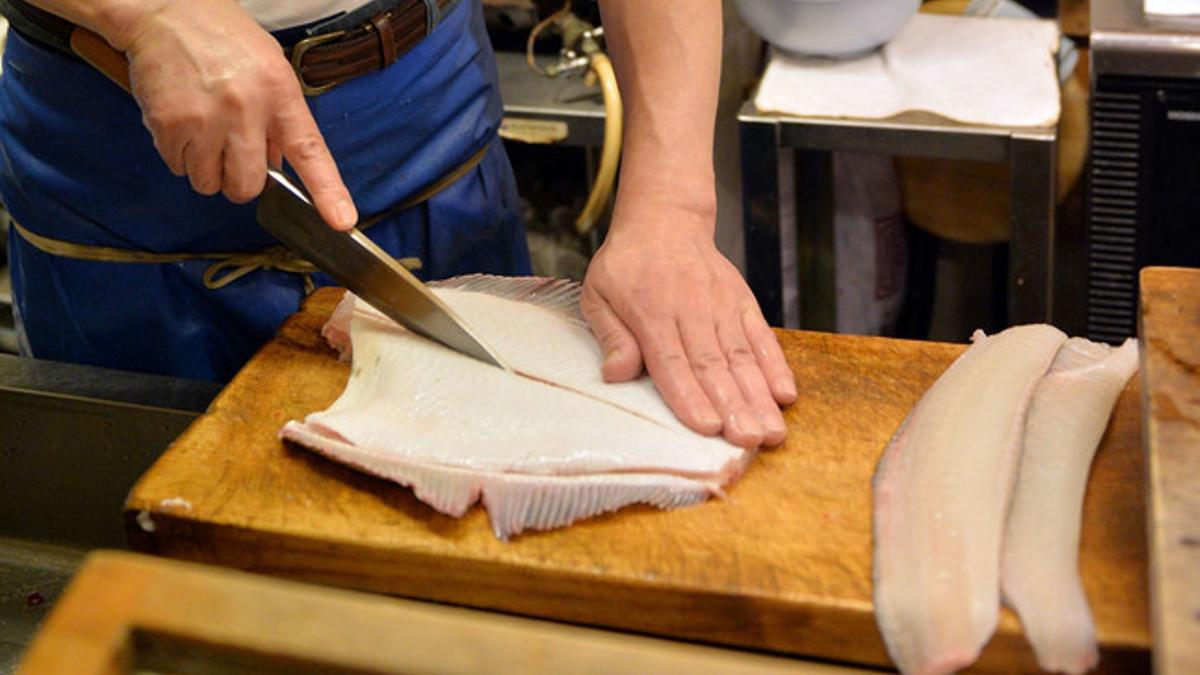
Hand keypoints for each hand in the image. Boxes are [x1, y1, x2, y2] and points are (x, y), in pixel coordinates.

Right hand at [110, 0, 355, 228]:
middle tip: (231, 153)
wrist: (166, 10)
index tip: (341, 220)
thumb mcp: (269, 70)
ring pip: (209, 183)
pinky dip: (180, 155)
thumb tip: (278, 166)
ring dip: (207, 169)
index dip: (327, 191)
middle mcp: (245, 109)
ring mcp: (205, 120)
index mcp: (279, 93)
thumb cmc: (224, 40)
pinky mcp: (168, 125)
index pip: (309, 151)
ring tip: (204, 131)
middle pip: (247, 186)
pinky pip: (178, 168)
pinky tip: (182, 122)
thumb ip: (279, 120)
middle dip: (239, 181)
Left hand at [580, 204, 796, 447]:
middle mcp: (692, 310)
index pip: (672, 361)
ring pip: (742, 357)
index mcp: (652, 312)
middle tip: (748, 441)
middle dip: (733, 407)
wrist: (665, 219)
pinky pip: (762, 336)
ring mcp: (722, 306)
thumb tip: (617, 374)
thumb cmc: (627, 264)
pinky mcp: (742, 302)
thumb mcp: (599, 293)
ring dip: (759, 397)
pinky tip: (786, 395)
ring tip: (771, 432)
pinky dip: (776, 365)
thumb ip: (611, 335)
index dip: (690, 395)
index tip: (707, 426)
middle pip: (714, 365)